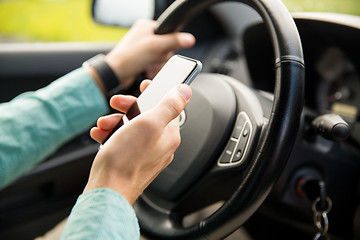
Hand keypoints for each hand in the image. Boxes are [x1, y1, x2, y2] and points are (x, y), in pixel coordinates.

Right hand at [86, 83, 191, 204]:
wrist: (107, 192)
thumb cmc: (126, 161)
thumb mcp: (149, 124)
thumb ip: (169, 106)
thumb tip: (185, 91)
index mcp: (168, 135)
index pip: (168, 106)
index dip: (157, 92)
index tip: (146, 85)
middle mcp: (160, 145)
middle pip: (147, 115)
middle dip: (128, 107)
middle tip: (116, 104)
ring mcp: (145, 154)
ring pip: (132, 127)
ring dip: (115, 121)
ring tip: (104, 124)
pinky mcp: (130, 161)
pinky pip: (122, 141)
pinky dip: (111, 135)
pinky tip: (100, 135)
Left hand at [105, 19, 195, 88]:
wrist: (115, 75)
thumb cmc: (128, 58)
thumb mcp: (155, 46)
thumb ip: (174, 41)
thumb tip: (190, 39)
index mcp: (146, 26)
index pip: (169, 32)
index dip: (169, 44)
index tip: (163, 50)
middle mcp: (145, 36)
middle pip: (167, 48)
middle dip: (161, 57)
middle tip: (152, 59)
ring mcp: (144, 50)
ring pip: (162, 58)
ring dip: (157, 65)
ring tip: (147, 66)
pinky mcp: (143, 61)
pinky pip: (157, 66)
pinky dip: (153, 70)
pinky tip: (146, 70)